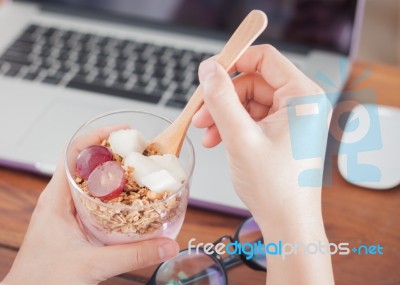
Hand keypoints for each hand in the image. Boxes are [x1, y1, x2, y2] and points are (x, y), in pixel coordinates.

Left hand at [3, 133, 178, 284]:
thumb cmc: (42, 281)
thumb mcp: (92, 265)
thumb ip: (133, 255)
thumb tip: (167, 245)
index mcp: (57, 199)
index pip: (73, 152)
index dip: (98, 137)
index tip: (122, 132)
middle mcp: (60, 200)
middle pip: (86, 162)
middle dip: (113, 153)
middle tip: (138, 152)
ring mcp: (66, 211)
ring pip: (91, 181)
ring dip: (113, 174)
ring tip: (137, 171)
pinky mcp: (72, 223)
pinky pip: (94, 199)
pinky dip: (112, 195)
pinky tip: (127, 202)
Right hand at [192, 45, 332, 284]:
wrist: (287, 222)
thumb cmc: (275, 186)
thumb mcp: (241, 137)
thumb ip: (222, 98)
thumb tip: (208, 69)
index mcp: (303, 97)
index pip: (266, 59)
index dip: (234, 61)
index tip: (208, 74)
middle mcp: (301, 104)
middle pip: (253, 81)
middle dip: (223, 98)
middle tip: (201, 115)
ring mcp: (292, 119)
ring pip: (249, 101)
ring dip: (224, 114)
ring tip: (208, 134)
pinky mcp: (282, 133)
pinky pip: (252, 118)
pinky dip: (233, 126)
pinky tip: (219, 140)